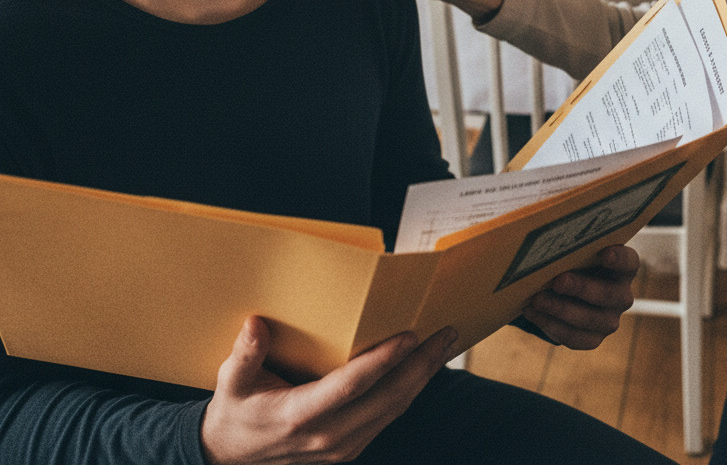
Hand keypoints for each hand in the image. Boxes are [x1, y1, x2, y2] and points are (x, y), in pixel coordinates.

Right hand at [201, 316, 456, 464]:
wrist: (231, 459)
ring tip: (444, 345)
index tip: (409, 335)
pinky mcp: (350, 448)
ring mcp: (343, 446)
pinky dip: (409, 390)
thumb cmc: (235, 413)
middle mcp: (328, 435)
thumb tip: (256, 324)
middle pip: (387, 398)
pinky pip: (388, 417)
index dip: (383, 361)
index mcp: (300, 415)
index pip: (351, 386)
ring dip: (423, 377)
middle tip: (446, 333)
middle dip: (421, 365)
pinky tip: (422, 368)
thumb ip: (244, 355)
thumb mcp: (230, 383)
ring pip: (394, 409)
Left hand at [522, 244, 638, 349]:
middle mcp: (621, 295)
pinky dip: (550, 324)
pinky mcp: (593, 338)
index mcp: (622, 268)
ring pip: (590, 320)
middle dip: (582, 288)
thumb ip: (571, 248)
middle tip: (558, 281)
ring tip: (537, 299)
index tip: (605, 253)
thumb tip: (545, 240)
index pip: (629, 262)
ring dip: (561, 309)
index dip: (620, 259)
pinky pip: (574, 337)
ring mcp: (609, 320)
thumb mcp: (576, 252)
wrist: (567, 289)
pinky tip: (532, 311)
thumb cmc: (572, 261)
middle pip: (609, 294)